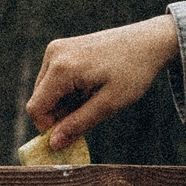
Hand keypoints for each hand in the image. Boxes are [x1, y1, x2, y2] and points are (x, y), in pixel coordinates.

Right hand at [26, 15, 179, 150]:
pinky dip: (68, 91)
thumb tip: (54, 144)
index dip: (49, 128)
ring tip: (95, 99)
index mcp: (62, 68)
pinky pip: (54, 79)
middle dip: (59, 115)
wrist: (150, 41)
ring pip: (46, 90)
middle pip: (40, 99)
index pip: (36, 108)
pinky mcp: (63, 48)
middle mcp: (53, 54)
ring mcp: (57, 48)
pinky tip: (91, 89)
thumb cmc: (133, 72)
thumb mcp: (109, 104)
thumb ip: (79, 124)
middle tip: (91, 114)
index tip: (73, 134)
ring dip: (65, 103)